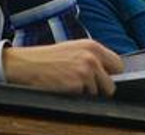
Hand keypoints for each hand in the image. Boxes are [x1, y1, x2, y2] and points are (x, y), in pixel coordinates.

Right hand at [3, 40, 123, 95]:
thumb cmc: (48, 58)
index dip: (112, 75)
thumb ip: (92, 57)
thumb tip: (109, 72)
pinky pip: (85, 97)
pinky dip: (76, 96)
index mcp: (93, 46)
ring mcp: (86, 71)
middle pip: (112, 83)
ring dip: (87, 93)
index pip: (118, 64)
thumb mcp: (73, 49)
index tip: (106, 79)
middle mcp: (92, 57)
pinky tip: (65, 88)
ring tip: (70, 84)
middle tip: (86, 86)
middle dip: (102, 88)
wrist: (26, 64)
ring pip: (99, 93)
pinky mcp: (77, 84)